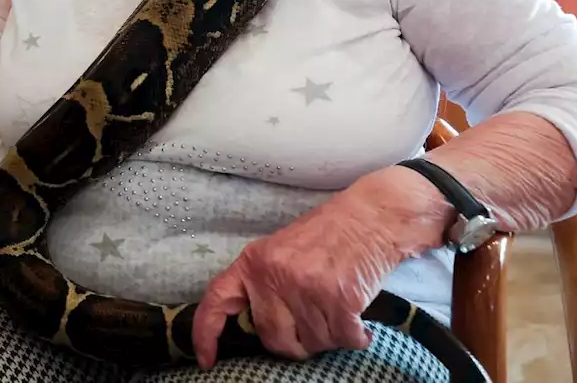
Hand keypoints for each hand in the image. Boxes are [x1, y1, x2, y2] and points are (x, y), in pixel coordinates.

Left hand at [192, 166, 451, 367]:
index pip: (218, 300)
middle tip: (313, 324)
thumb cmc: (327, 234)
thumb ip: (264, 284)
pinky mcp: (339, 299)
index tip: (206, 359)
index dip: (207, 333)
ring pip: (313, 343)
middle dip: (295, 341)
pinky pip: (343, 340)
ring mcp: (306, 288)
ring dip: (329, 336)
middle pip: (274, 338)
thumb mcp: (280, 251)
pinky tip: (358, 324)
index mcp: (254, 262)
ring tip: (337, 309)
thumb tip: (258, 328)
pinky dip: (354, 338)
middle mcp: (275, 276)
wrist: (370, 217)